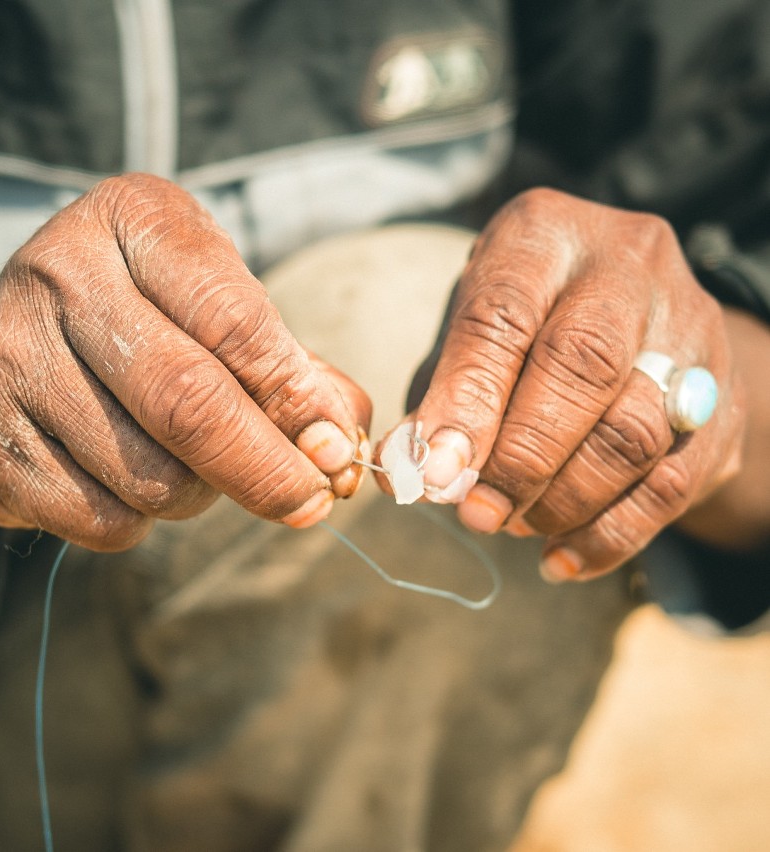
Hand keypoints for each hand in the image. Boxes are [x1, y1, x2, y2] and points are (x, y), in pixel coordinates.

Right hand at [0, 174, 369, 548]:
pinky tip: (130, 483)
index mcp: (134, 219)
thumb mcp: (212, 306)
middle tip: (311, 502)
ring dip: (200, 495)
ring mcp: (10, 357)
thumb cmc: (136, 323)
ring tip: (194, 468)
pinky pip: (100, 517)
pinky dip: (142, 522)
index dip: (294, 397)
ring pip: (149, 474)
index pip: (234, 319)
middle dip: (267, 470)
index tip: (335, 447)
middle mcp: (60, 275)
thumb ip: (286, 366)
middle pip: (188, 402)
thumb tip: (341, 444)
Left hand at [383, 188, 743, 580]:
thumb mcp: (467, 334)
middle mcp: (628, 266)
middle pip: (585, 365)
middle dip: (522, 457)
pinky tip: (560, 558)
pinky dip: (610, 535)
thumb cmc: (524, 324)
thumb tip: (409, 472)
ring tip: (513, 524)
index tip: (432, 472)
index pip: (503, 313)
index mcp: (544, 234)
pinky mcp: (719, 401)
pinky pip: (672, 483)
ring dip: (565, 499)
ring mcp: (688, 330)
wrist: (629, 317)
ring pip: (635, 430)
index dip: (467, 400)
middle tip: (476, 512)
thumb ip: (441, 396)